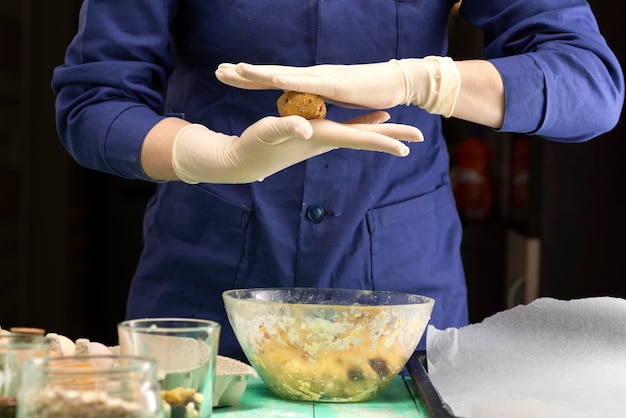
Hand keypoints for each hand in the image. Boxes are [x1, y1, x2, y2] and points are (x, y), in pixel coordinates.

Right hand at [172, 111, 422, 183]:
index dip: (384, 141)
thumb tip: (306, 131)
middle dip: (392, 137)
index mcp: (322, 137)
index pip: (360, 139)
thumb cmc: (255, 146)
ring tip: (400, 127)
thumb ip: (287, 128)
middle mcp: (327, 139)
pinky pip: (345, 128)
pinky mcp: (314, 135)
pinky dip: (361, 123)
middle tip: (420, 136)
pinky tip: (368, 121)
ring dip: (380, 131)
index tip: (409, 147)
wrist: (245, 161)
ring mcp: (322, 138)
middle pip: (366, 138)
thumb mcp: (269, 132)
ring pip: (358, 133)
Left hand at [216, 57, 460, 116]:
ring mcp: (319, 78)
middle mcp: (310, 77)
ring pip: (280, 74)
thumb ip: (316, 105)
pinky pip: (302, 81)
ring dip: (256, 72)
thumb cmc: (367, 91)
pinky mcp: (331, 82)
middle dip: (244, 73)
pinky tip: (268, 78)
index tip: (228, 76)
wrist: (394, 82)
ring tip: (232, 70)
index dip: (252, 79)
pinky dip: (283, 79)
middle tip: (218, 71)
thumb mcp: (334, 100)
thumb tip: (301, 111)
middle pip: (271, 75)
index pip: (275, 81)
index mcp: (309, 84)